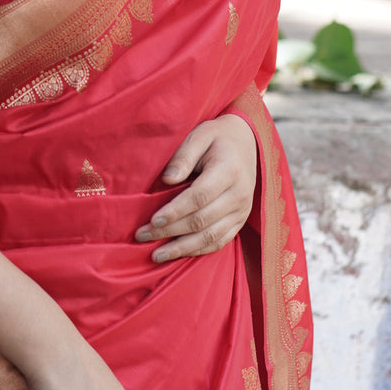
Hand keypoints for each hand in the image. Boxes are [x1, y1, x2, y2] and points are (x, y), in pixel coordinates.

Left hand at [135, 113, 256, 262]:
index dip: (175, 210)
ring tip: (156, 255)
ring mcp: (242, 211)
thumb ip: (184, 156)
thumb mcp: (200, 135)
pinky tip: (177, 253)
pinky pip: (220, 242)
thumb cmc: (217, 138)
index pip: (199, 196)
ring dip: (182, 248)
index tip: (153, 220)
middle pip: (202, 220)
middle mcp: (239, 194)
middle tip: (142, 235)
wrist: (248, 143)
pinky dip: (198, 250)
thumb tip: (167, 179)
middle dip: (170, 231)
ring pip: (211, 237)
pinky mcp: (240, 221)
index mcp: (229, 170)